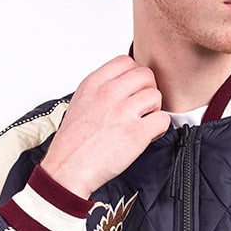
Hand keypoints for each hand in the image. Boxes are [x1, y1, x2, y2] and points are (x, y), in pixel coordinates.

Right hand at [41, 55, 169, 196]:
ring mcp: (123, 112)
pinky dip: (158, 129)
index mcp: (93, 84)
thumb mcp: (80, 102)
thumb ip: (101, 89)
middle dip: (147, 90)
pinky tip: (146, 136)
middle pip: (146, 75)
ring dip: (153, 110)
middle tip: (141, 107)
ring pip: (156, 96)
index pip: (126, 62)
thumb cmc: (73, 142)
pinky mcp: (136, 133)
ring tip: (141, 123)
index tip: (133, 90)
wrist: (68, 169)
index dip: (134, 76)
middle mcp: (108, 94)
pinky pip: (162, 120)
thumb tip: (124, 85)